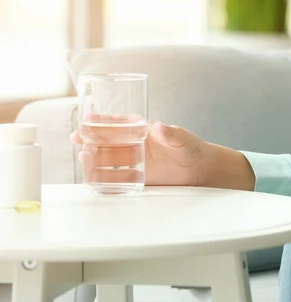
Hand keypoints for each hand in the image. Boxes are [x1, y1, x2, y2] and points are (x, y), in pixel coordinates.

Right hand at [71, 122, 208, 185]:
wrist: (201, 170)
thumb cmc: (192, 148)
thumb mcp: (183, 139)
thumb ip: (171, 133)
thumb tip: (159, 127)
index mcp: (142, 130)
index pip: (118, 123)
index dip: (101, 121)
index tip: (86, 119)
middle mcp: (134, 145)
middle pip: (107, 141)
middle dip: (91, 139)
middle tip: (78, 139)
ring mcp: (134, 162)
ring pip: (108, 159)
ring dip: (94, 159)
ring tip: (84, 160)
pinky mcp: (137, 178)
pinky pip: (117, 179)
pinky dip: (105, 180)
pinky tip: (94, 182)